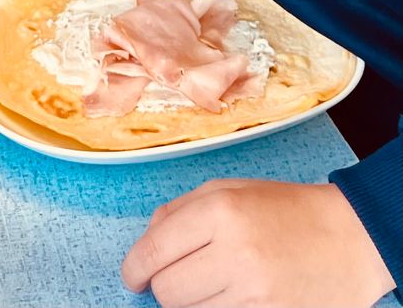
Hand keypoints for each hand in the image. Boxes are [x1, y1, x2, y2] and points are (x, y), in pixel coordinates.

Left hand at [123, 180, 394, 307]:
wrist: (354, 238)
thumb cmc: (285, 211)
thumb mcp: (227, 191)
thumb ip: (176, 212)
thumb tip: (142, 246)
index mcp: (219, 211)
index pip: (150, 252)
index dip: (133, 269)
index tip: (134, 277)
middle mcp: (237, 252)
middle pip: (167, 290)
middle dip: (166, 285)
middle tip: (185, 276)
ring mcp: (258, 291)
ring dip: (194, 303)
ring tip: (218, 284)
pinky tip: (233, 297)